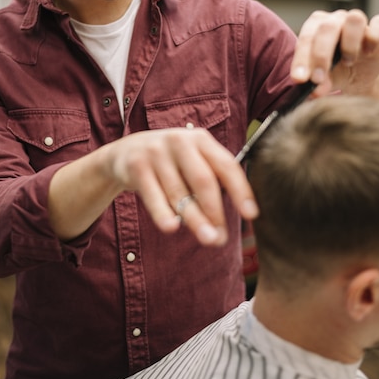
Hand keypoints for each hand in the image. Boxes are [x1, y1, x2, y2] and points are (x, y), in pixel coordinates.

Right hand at [108, 127, 258, 245]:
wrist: (126, 151)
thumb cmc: (170, 162)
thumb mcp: (192, 160)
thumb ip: (213, 178)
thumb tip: (241, 213)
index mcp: (201, 139)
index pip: (226, 165)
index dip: (241, 190)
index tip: (252, 215)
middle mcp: (180, 141)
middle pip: (203, 180)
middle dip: (215, 211)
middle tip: (222, 238)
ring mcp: (157, 152)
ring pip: (179, 192)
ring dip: (194, 219)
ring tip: (207, 239)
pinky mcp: (137, 165)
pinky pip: (153, 195)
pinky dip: (162, 213)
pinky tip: (171, 227)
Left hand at [290, 9, 378, 100]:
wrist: (361, 74)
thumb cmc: (336, 70)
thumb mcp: (325, 79)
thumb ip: (319, 82)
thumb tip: (315, 91)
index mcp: (315, 27)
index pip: (306, 38)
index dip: (302, 58)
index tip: (300, 78)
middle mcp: (335, 20)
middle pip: (326, 28)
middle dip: (320, 55)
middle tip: (318, 79)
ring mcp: (357, 21)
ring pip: (354, 19)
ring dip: (349, 44)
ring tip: (348, 62)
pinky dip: (374, 38)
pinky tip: (368, 52)